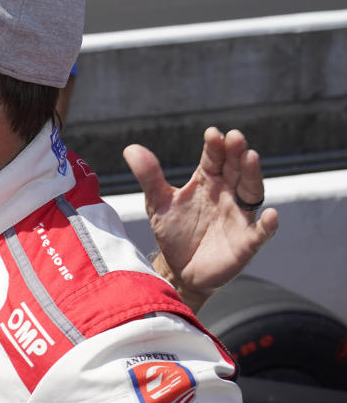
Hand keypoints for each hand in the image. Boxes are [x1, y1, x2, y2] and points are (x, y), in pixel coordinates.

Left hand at [123, 127, 278, 311]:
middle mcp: (227, 194)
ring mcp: (239, 216)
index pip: (213, 159)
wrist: (179, 269)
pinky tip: (271, 215)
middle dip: (236, 153)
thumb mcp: (158, 203)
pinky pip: (260, 232)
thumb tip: (130, 148)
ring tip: (251, 158)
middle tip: (235, 137)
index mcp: (207, 181)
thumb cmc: (174, 231)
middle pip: (235, 169)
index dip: (214, 147)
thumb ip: (149, 176)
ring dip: (252, 175)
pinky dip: (267, 225)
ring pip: (250, 192)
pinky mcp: (245, 242)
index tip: (212, 134)